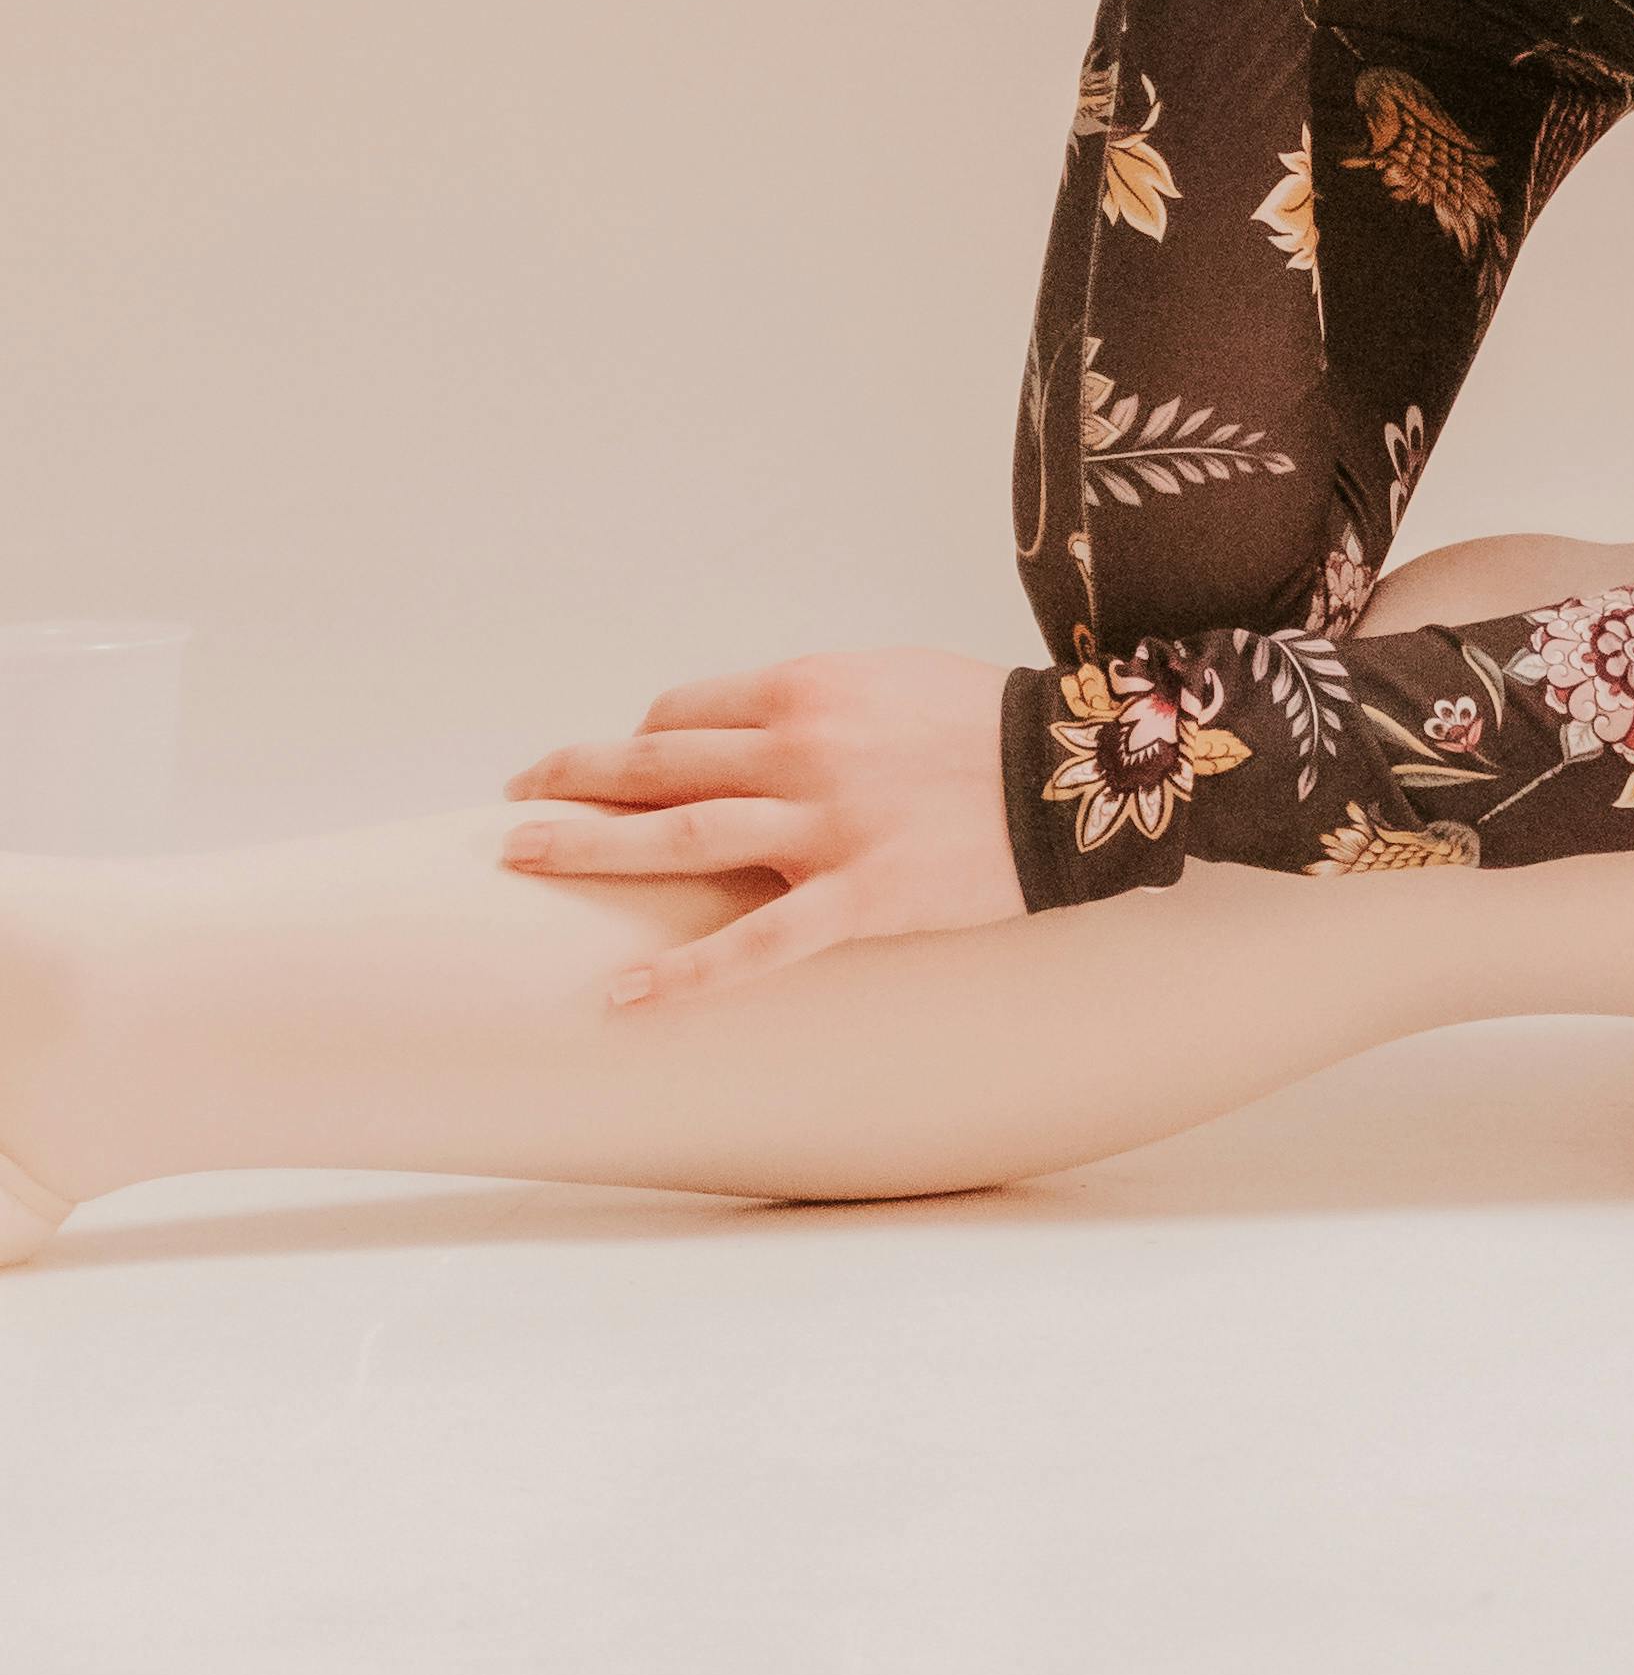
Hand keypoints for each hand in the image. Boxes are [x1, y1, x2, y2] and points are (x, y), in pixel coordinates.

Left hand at [499, 645, 1027, 1004]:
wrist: (1077, 769)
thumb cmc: (985, 719)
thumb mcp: (889, 675)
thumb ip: (814, 701)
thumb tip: (750, 728)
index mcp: (806, 687)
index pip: (684, 713)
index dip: (640, 742)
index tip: (620, 772)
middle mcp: (802, 748)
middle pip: (657, 763)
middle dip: (574, 780)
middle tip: (515, 801)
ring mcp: (827, 824)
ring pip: (682, 834)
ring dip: (592, 847)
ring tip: (523, 859)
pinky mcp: (861, 894)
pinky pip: (757, 942)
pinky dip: (685, 974)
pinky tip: (625, 998)